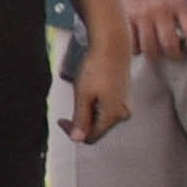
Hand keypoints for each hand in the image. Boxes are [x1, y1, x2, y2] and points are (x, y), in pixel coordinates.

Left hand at [60, 30, 132, 147]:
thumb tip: (78, 139)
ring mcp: (125, 105)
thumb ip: (81, 119)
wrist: (112, 47)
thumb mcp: (83, 95)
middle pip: (97, 129)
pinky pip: (106, 109)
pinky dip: (95, 106)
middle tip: (70, 106)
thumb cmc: (97, 67)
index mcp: (115, 115)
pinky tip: (90, 91)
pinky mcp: (124, 98)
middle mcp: (124, 113)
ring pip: (101, 119)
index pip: (91, 137)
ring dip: (87, 113)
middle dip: (81, 122)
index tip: (61, 120)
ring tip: (82, 94)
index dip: (73, 132)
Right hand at [122, 0, 186, 62]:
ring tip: (157, 49)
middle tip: (174, 51)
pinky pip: (131, 43)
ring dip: (155, 53)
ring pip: (149, 48)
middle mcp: (160, 10)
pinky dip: (137, 48)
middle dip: (174, 54)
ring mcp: (140, 15)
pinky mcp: (123, 18)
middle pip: (169, 45)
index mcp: (178, 2)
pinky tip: (140, 43)